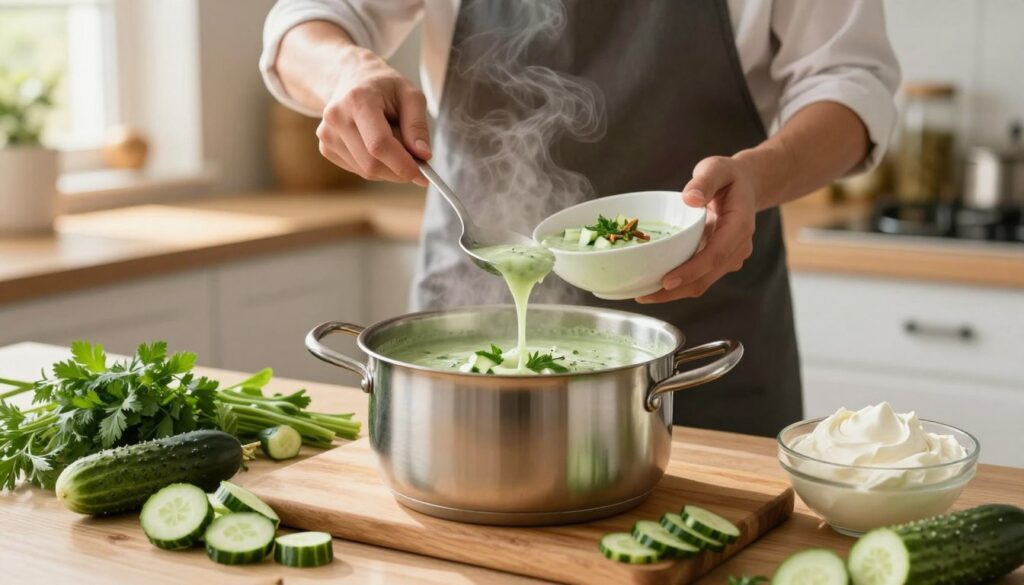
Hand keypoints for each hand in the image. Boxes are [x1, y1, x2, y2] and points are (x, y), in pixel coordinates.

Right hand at [317, 49, 430, 185]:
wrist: (351, 78)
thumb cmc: (384, 87)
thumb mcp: (410, 95)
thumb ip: (418, 125)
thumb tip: (423, 155)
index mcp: (358, 100)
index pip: (379, 144)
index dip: (402, 164)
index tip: (422, 175)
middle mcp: (337, 117)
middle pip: (371, 163)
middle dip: (398, 170)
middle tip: (416, 162)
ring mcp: (327, 134)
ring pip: (366, 171)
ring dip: (388, 167)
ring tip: (393, 141)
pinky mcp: (326, 147)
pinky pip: (358, 170)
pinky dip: (376, 166)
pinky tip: (376, 145)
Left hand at [636, 156, 756, 303]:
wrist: (745, 186)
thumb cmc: (728, 176)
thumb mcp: (717, 168)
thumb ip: (705, 180)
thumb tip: (690, 198)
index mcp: (739, 226)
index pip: (716, 254)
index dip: (692, 271)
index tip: (667, 281)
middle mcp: (737, 247)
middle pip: (707, 277)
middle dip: (676, 290)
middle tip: (644, 295)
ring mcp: (730, 257)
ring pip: (702, 283)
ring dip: (675, 293)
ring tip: (643, 294)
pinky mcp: (719, 262)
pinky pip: (699, 278)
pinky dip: (679, 285)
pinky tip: (654, 285)